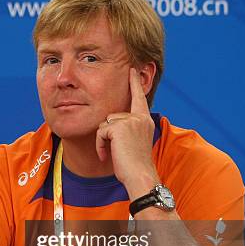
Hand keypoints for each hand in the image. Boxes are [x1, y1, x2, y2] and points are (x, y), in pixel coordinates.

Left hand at [96, 68, 159, 199]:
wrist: (140, 176)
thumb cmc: (134, 165)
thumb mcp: (133, 143)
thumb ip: (126, 129)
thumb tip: (110, 122)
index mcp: (145, 120)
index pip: (138, 98)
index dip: (134, 84)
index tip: (132, 69)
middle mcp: (140, 117)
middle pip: (111, 116)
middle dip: (107, 134)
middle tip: (116, 151)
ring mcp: (131, 120)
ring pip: (104, 124)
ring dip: (103, 140)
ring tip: (113, 153)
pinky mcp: (120, 127)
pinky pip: (100, 131)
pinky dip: (99, 144)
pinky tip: (107, 155)